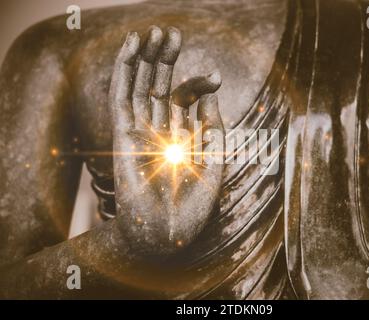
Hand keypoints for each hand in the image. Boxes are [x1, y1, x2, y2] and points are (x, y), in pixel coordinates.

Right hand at [109, 26, 223, 256]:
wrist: (167, 234)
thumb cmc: (193, 206)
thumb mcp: (215, 161)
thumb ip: (212, 127)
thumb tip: (211, 94)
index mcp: (181, 137)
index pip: (185, 100)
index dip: (198, 84)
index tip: (216, 77)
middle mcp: (159, 131)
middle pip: (159, 86)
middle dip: (165, 59)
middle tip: (172, 31)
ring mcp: (140, 131)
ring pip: (139, 86)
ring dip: (144, 58)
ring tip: (153, 31)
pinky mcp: (123, 135)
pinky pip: (121, 96)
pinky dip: (125, 70)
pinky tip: (131, 47)